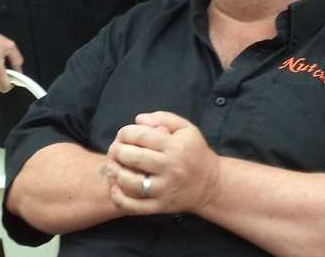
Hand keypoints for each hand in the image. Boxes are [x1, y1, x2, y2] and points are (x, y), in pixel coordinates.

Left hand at [105, 112, 220, 215]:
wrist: (211, 184)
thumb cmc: (196, 153)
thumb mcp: (187, 129)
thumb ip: (163, 118)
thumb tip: (138, 119)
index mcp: (175, 146)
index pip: (142, 136)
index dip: (126, 132)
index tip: (122, 133)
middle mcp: (170, 168)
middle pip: (134, 158)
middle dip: (117, 150)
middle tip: (114, 149)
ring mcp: (165, 189)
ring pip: (131, 182)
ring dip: (116, 172)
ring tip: (112, 165)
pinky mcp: (161, 206)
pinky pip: (135, 206)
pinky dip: (120, 198)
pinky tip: (115, 188)